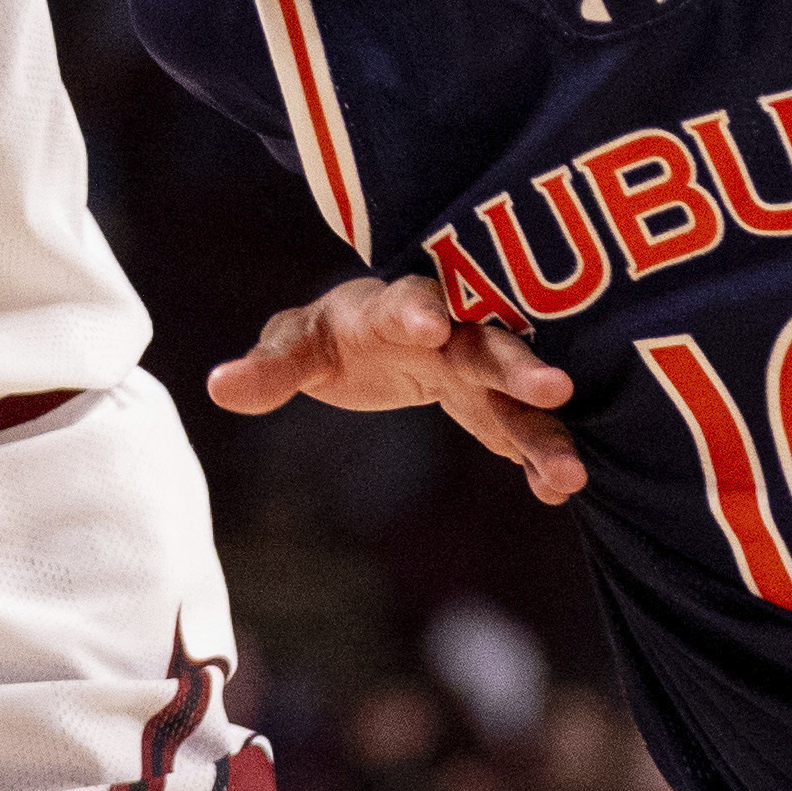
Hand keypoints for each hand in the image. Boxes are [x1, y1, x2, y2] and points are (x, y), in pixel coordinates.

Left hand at [206, 274, 585, 503]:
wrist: (394, 331)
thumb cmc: (341, 333)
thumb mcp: (300, 345)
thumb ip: (271, 366)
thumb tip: (220, 387)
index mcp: (396, 307)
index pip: (409, 299)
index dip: (418, 310)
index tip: (429, 326)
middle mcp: (454, 331)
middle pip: (486, 342)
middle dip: (516, 364)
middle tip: (552, 387)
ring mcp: (482, 371)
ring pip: (518, 396)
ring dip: (545, 429)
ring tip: (570, 474)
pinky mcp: (498, 410)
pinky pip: (524, 434)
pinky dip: (542, 460)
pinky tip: (557, 490)